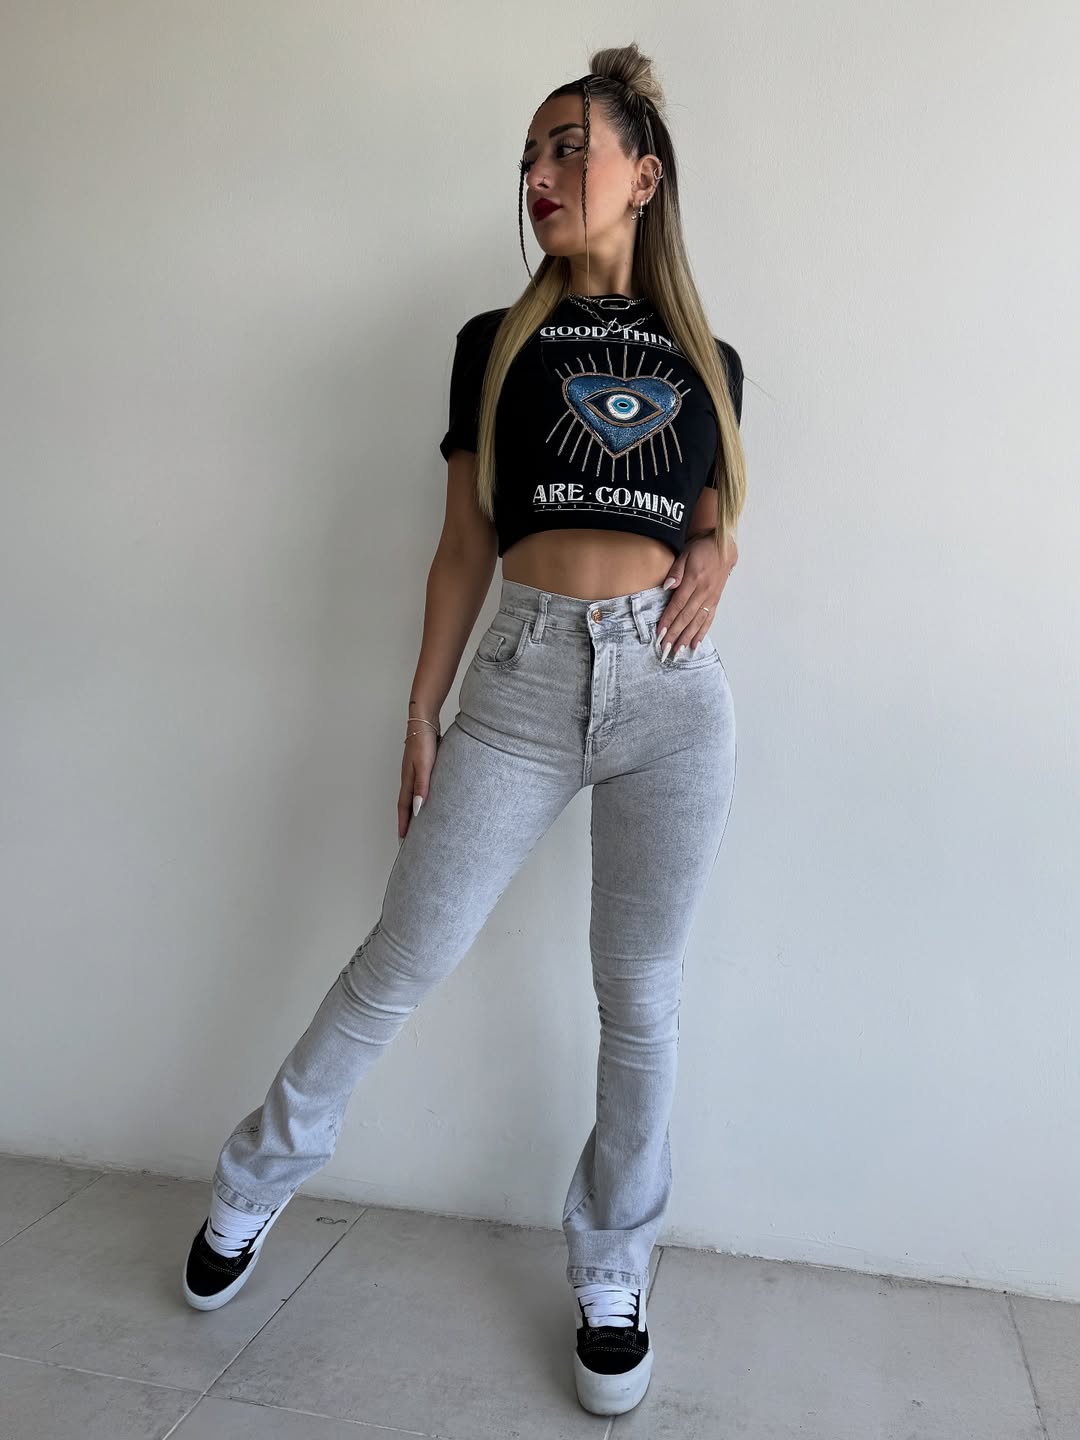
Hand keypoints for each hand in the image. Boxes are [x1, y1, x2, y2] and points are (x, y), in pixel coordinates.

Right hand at [398, 725, 439, 839]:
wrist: (424, 720)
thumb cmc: (423, 741)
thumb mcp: (424, 765)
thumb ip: (421, 786)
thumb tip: (418, 809)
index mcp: (407, 779)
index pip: (404, 807)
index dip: (403, 823)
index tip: (403, 838)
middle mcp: (409, 777)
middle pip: (406, 803)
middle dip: (407, 820)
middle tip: (409, 836)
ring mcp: (414, 771)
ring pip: (413, 795)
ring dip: (413, 809)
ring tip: (418, 822)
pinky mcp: (423, 765)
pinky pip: (420, 786)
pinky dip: (421, 796)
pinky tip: (429, 797)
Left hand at [656, 532, 737, 659]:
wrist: (723, 546)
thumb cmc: (701, 549)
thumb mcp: (686, 554)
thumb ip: (676, 570)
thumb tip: (667, 586)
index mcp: (695, 580)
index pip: (678, 604)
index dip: (668, 619)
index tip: (660, 633)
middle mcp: (704, 592)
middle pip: (687, 617)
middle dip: (675, 634)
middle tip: (666, 649)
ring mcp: (711, 597)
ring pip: (698, 621)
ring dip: (687, 638)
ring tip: (678, 651)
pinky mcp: (715, 600)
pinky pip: (708, 619)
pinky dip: (702, 633)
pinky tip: (695, 644)